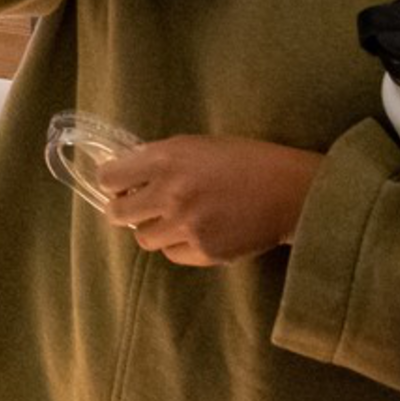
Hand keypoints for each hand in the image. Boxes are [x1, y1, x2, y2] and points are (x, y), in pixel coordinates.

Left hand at [99, 134, 321, 267]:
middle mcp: (170, 193)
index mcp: (166, 159)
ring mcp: (186, 226)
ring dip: (153, 229)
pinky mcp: (204, 252)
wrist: (290, 191)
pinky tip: (197, 232)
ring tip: (175, 219)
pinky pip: (172, 254)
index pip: (109, 177)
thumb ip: (160, 159)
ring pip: (144, 238)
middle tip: (137, 207)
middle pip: (117, 213)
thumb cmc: (245, 160)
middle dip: (124, 210)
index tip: (121, 184)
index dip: (112, 182)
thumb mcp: (196, 146)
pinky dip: (178, 245)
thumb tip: (129, 175)